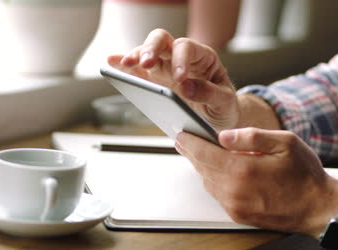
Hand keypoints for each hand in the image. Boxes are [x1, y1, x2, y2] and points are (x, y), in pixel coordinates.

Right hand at [107, 29, 239, 130]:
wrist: (218, 119)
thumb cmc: (224, 106)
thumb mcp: (225, 102)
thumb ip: (210, 94)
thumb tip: (186, 87)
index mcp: (202, 58)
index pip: (187, 48)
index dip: (180, 59)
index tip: (179, 78)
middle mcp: (180, 58)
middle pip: (161, 41)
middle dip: (152, 49)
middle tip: (146, 62)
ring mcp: (164, 68)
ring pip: (146, 52)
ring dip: (135, 56)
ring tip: (124, 64)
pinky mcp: (153, 81)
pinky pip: (136, 70)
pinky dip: (123, 65)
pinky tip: (112, 64)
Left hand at [175, 127, 337, 235]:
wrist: (319, 208)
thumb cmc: (305, 175)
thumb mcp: (285, 143)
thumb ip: (251, 136)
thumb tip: (223, 135)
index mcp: (242, 169)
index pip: (204, 153)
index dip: (189, 142)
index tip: (180, 134)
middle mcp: (233, 190)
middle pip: (201, 167)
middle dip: (191, 152)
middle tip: (184, 141)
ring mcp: (234, 205)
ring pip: (207, 181)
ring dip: (202, 166)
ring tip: (201, 153)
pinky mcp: (238, 215)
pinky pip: (217, 194)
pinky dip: (213, 180)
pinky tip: (217, 171)